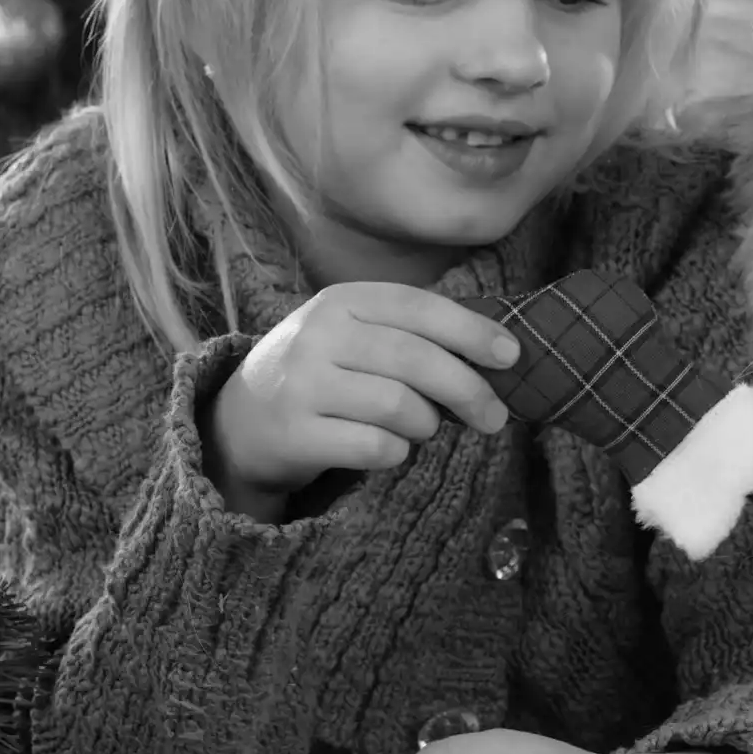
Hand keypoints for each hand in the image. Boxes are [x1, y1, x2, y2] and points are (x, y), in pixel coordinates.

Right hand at [205, 283, 519, 520]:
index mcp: (341, 301)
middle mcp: (318, 335)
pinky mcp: (294, 433)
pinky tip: (391, 449)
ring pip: (399, 405)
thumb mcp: (354, 336)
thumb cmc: (321, 375)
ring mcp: (302, 384)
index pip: (419, 308)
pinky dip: (397, 452)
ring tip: (424, 429)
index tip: (512, 356)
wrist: (240, 419)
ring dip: (428, 424)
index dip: (471, 330)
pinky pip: (373, 446)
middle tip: (495, 418)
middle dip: (468, 390)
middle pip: (416, 359)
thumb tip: (497, 353)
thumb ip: (413, 335)